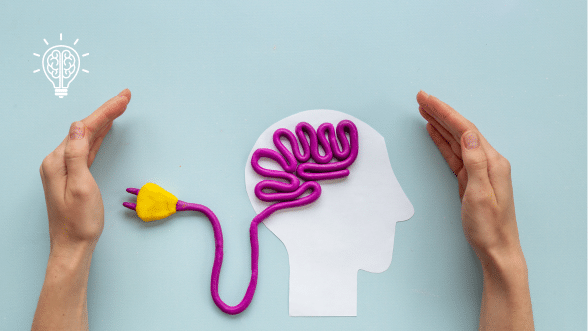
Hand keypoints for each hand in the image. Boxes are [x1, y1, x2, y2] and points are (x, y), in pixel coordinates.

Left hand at [33, 89, 129, 330]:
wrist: (73, 245)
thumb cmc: (79, 221)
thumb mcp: (81, 186)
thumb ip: (77, 154)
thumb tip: (77, 127)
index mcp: (57, 161)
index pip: (84, 129)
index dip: (105, 112)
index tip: (123, 99)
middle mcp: (57, 161)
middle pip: (84, 129)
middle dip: (106, 112)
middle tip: (125, 97)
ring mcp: (63, 168)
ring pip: (86, 137)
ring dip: (103, 122)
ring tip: (119, 107)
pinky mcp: (71, 175)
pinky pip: (86, 149)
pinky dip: (97, 137)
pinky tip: (104, 130)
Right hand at [416, 90, 532, 329]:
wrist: (496, 249)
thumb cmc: (489, 226)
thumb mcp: (480, 194)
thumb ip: (475, 162)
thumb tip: (467, 134)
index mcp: (491, 161)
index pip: (465, 129)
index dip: (444, 113)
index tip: (426, 100)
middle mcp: (486, 161)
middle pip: (460, 130)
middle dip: (440, 113)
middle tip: (420, 98)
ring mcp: (479, 169)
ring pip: (456, 140)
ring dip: (440, 124)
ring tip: (423, 111)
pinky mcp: (470, 179)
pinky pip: (454, 154)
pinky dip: (443, 142)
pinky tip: (434, 133)